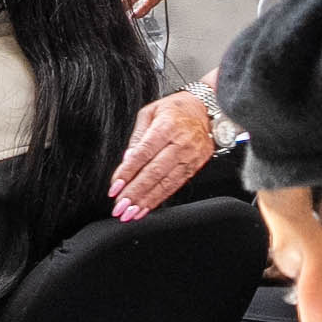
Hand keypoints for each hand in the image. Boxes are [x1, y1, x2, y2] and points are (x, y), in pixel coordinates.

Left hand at [108, 87, 220, 216]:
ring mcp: (190, 156)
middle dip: (135, 192)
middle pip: (154, 172)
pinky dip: (160, 198)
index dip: (128, 172)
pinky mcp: (196, 166)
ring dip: (146, 200)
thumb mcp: (150, 112)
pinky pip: (176, 185)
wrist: (206, 109)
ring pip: (166, 183)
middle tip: (120, 206)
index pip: (143, 153)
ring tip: (131, 212)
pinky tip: (147, 207)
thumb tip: (127, 160)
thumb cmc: (175, 109)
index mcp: (166, 127)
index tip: (115, 186)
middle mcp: (180, 143)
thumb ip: (137, 137)